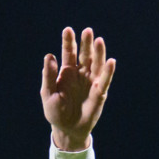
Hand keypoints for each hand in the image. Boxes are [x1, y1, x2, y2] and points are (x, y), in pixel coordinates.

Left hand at [41, 26, 113, 151]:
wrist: (67, 128)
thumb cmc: (56, 111)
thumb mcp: (48, 93)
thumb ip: (49, 75)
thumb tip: (49, 56)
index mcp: (67, 72)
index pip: (68, 53)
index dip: (68, 42)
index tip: (68, 30)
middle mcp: (81, 74)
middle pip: (84, 55)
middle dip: (86, 43)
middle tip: (87, 30)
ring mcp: (91, 81)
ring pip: (96, 64)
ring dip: (98, 53)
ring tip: (99, 40)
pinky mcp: (100, 92)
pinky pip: (105, 80)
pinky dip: (108, 71)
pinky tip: (110, 61)